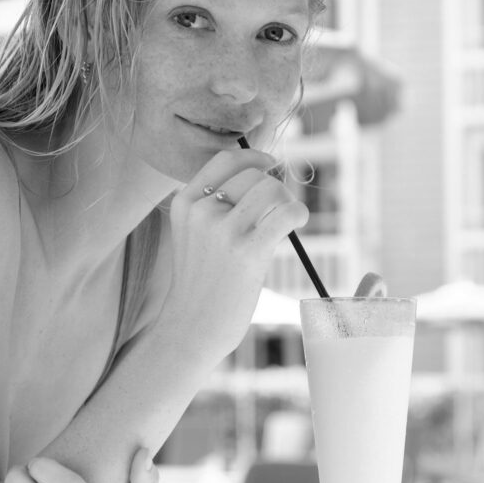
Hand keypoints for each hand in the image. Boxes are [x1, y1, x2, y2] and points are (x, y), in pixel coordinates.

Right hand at [160, 147, 309, 357]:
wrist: (191, 326)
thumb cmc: (200, 284)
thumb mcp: (193, 235)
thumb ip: (214, 207)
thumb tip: (262, 180)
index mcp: (184, 203)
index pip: (225, 160)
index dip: (253, 156)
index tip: (269, 163)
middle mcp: (201, 211)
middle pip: (254, 174)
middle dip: (273, 188)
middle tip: (277, 212)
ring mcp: (222, 230)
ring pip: (272, 189)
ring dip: (286, 202)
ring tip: (284, 222)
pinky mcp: (247, 251)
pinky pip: (287, 213)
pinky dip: (298, 214)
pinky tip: (296, 224)